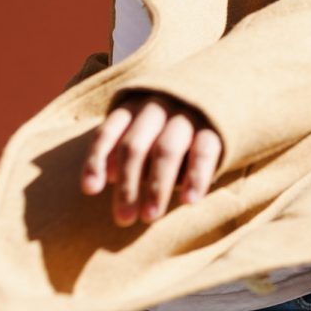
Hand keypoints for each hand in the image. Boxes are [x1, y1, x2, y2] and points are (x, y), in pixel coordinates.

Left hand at [80, 93, 222, 226]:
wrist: (220, 90)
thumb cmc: (169, 123)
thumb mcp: (144, 128)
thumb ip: (126, 149)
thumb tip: (107, 178)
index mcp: (134, 106)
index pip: (107, 132)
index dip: (96, 160)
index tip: (91, 190)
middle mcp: (157, 106)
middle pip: (134, 146)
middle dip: (127, 184)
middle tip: (123, 219)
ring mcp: (186, 114)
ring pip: (166, 150)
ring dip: (156, 186)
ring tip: (150, 216)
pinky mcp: (215, 126)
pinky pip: (203, 152)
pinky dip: (195, 177)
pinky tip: (188, 201)